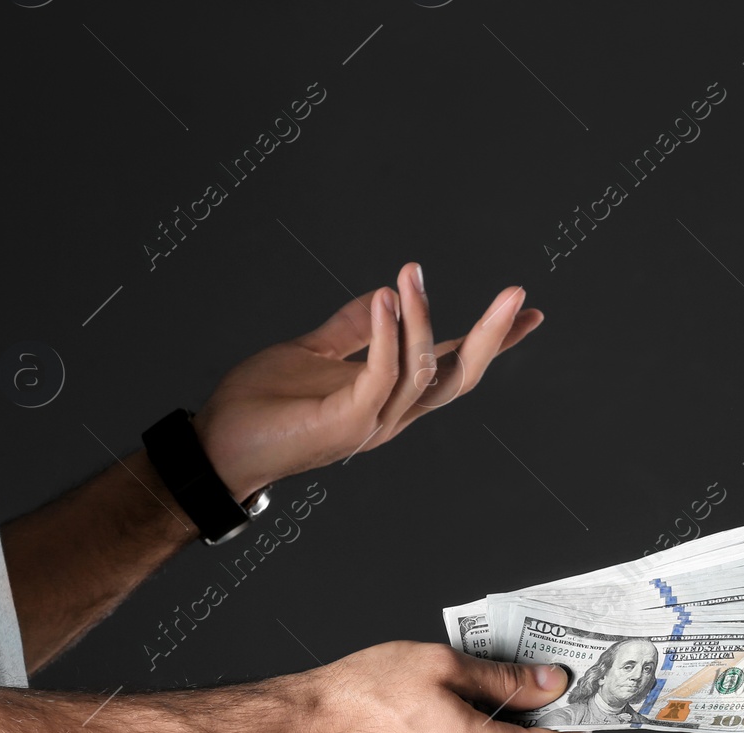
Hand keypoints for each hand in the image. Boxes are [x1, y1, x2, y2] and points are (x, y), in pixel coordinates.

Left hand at [194, 263, 542, 500]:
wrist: (216, 447)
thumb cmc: (259, 407)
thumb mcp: (312, 354)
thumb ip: (349, 329)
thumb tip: (384, 295)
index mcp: (388, 398)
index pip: (451, 366)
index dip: (492, 340)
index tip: (527, 311)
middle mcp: (391, 416)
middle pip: (459, 378)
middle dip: (492, 337)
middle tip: (515, 295)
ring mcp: (372, 424)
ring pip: (422, 371)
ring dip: (423, 317)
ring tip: (411, 274)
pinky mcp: (346, 424)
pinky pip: (380, 375)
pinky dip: (386, 336)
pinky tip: (384, 299)